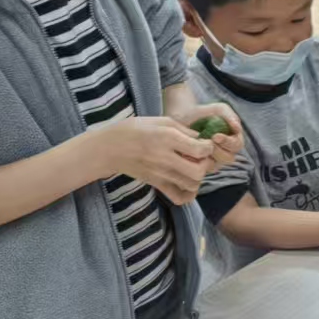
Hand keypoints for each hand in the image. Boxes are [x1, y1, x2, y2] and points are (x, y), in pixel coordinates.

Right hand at [92, 116, 213, 203]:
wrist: (109, 148)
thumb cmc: (134, 130)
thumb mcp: (159, 120)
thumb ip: (183, 128)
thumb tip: (200, 137)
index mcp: (168, 138)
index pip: (200, 149)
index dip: (208, 147)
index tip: (204, 144)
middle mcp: (166, 158)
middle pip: (199, 171)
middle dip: (206, 165)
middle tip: (200, 158)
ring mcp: (161, 174)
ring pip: (192, 185)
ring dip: (198, 178)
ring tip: (192, 168)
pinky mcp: (156, 184)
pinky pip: (179, 197)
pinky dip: (188, 194)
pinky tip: (186, 183)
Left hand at [167, 101, 244, 173]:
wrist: (181, 117)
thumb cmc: (202, 113)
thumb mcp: (218, 109)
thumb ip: (230, 115)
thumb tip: (237, 128)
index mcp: (232, 140)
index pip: (237, 146)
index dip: (228, 143)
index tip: (216, 136)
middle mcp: (225, 152)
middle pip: (228, 158)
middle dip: (218, 151)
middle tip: (205, 142)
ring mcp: (213, 160)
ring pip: (216, 166)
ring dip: (207, 157)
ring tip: (196, 147)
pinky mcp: (200, 166)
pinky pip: (201, 169)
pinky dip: (195, 162)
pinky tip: (187, 153)